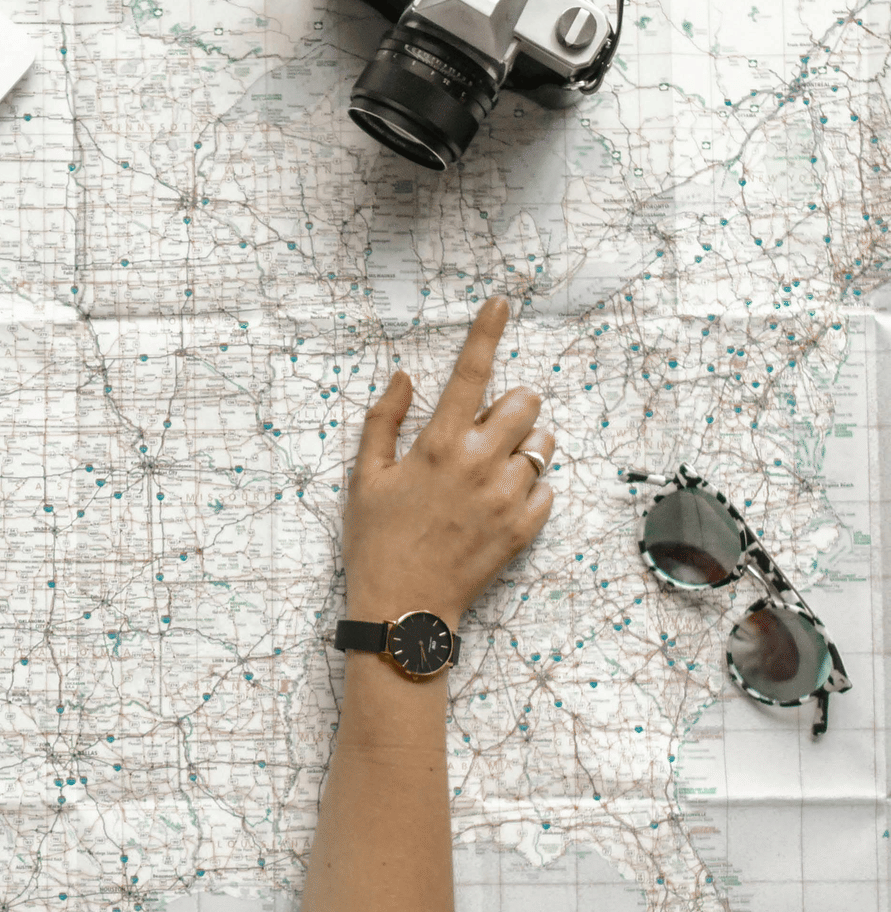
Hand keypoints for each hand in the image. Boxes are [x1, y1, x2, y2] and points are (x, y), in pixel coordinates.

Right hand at [343, 296, 553, 629]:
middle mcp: (479, 464)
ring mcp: (506, 498)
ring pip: (542, 445)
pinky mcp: (524, 529)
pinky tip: (498, 503)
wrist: (403, 609)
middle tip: (486, 427)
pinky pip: (547, 490)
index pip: (471, 372)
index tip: (501, 302)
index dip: (487, 331)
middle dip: (511, 404)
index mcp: (438, 445)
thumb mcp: (365, 478)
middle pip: (525, 403)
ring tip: (493, 468)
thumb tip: (405, 377)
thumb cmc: (376, 541)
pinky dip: (529, 488)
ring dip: (524, 445)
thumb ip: (383, 421)